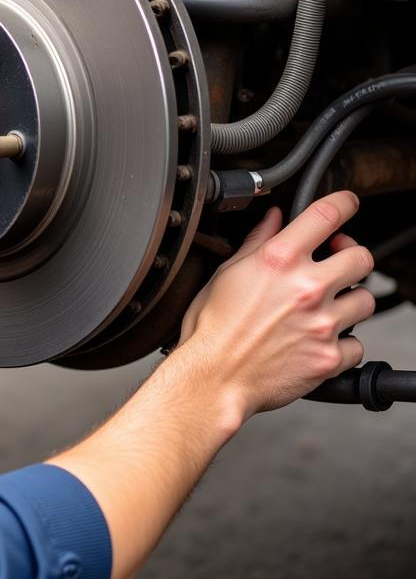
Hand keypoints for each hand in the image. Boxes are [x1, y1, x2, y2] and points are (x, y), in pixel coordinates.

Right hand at [176, 191, 375, 419]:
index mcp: (278, 260)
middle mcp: (306, 287)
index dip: (345, 204)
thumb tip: (275, 220)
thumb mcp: (228, 273)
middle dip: (350, 258)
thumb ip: (258, 242)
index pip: (326, 216)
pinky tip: (319, 339)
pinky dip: (343, 342)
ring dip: (350, 301)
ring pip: (366, 300)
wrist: (214, 376)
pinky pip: (357, 344)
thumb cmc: (213, 327)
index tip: (349, 204)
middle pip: (361, 258)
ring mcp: (323, 323)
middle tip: (336, 265)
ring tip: (326, 307)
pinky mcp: (330, 356)